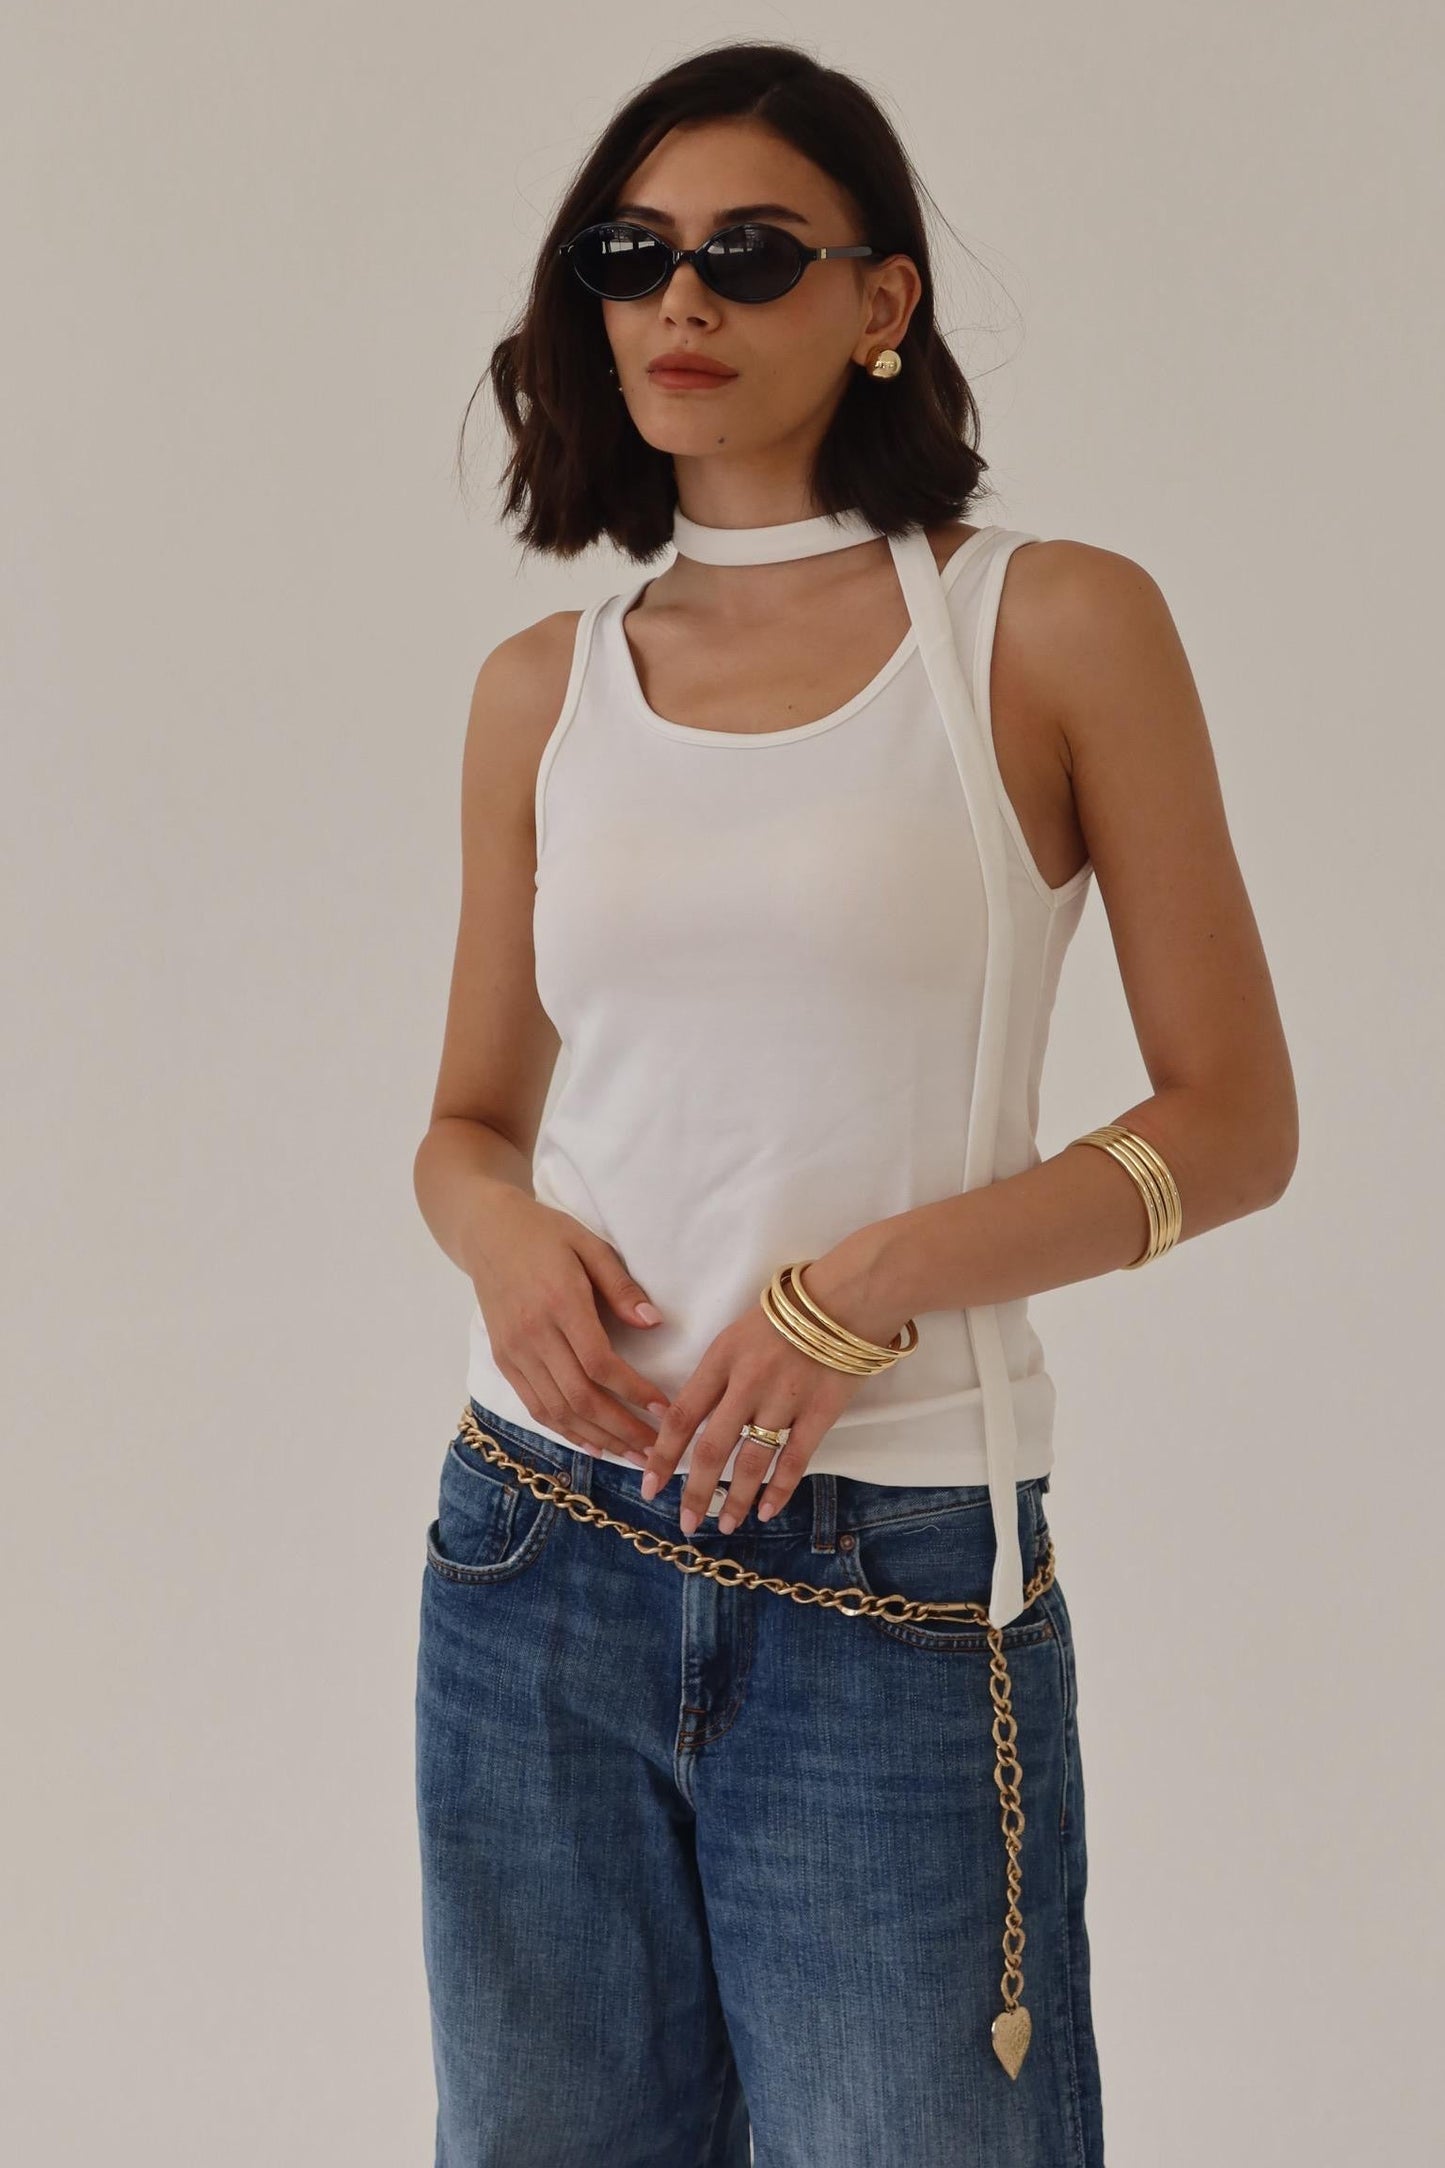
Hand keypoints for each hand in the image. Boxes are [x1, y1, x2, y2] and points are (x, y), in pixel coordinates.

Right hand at [467, 1193, 674, 1463]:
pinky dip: (565, 1429)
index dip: (634, 1392)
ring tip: (630, 1455)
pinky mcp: (504, 1360)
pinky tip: (592, 1442)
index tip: (665, 1409)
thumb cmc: (546, 1234)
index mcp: (560, 1302)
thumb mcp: (590, 1245)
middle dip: (621, 1429)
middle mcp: (533, 1334)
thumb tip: (654, 1323)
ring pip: (557, 1410)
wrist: (486, 1232)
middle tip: (655, 1450)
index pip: (600, 1363)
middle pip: (580, 1396)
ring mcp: (514, 1351)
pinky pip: (535, 1405)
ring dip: (597, 1438)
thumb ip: (621, 1286)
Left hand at [638, 1250, 911, 1535]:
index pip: (681, 1415)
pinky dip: (778, 1489)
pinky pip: (794, 1460)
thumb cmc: (787, 1313)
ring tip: (724, 1526)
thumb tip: (688, 1421)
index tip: (648, 1486)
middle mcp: (747, 1382)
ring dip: (734, 1499)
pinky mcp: (820, 1412)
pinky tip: (765, 1511)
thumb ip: (715, 1375)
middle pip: (711, 1448)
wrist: (846, 1297)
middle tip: (685, 1524)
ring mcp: (784, 1400)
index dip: (662, 1455)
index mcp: (721, 1358)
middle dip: (694, 1491)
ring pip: (751, 1461)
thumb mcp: (736, 1334)